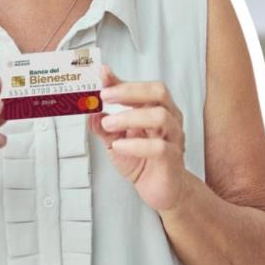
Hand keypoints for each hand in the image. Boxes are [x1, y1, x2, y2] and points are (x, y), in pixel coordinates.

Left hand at [87, 64, 188, 213]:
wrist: (162, 189)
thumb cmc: (144, 161)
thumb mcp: (117, 140)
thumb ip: (105, 126)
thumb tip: (90, 111)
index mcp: (157, 109)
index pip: (144, 87)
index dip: (122, 81)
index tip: (102, 76)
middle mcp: (169, 119)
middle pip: (158, 92)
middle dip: (130, 91)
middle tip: (106, 96)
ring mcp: (173, 137)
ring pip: (160, 116)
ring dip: (130, 117)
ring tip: (109, 124)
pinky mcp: (173, 158)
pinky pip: (159, 147)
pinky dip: (136, 145)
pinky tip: (120, 146)